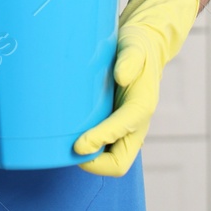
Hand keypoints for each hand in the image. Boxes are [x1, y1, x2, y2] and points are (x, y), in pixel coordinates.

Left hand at [74, 0, 199, 176]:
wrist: (144, 47)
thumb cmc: (137, 47)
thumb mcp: (134, 46)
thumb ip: (130, 60)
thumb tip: (121, 76)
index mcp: (142, 106)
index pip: (122, 131)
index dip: (100, 140)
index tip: (78, 144)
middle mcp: (136, 124)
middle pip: (120, 162)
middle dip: (96, 164)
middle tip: (70, 152)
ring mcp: (126, 128)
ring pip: (111, 160)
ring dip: (91, 160)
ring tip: (65, 147)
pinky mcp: (116, 125)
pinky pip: (104, 149)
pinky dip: (90, 151)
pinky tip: (70, 137)